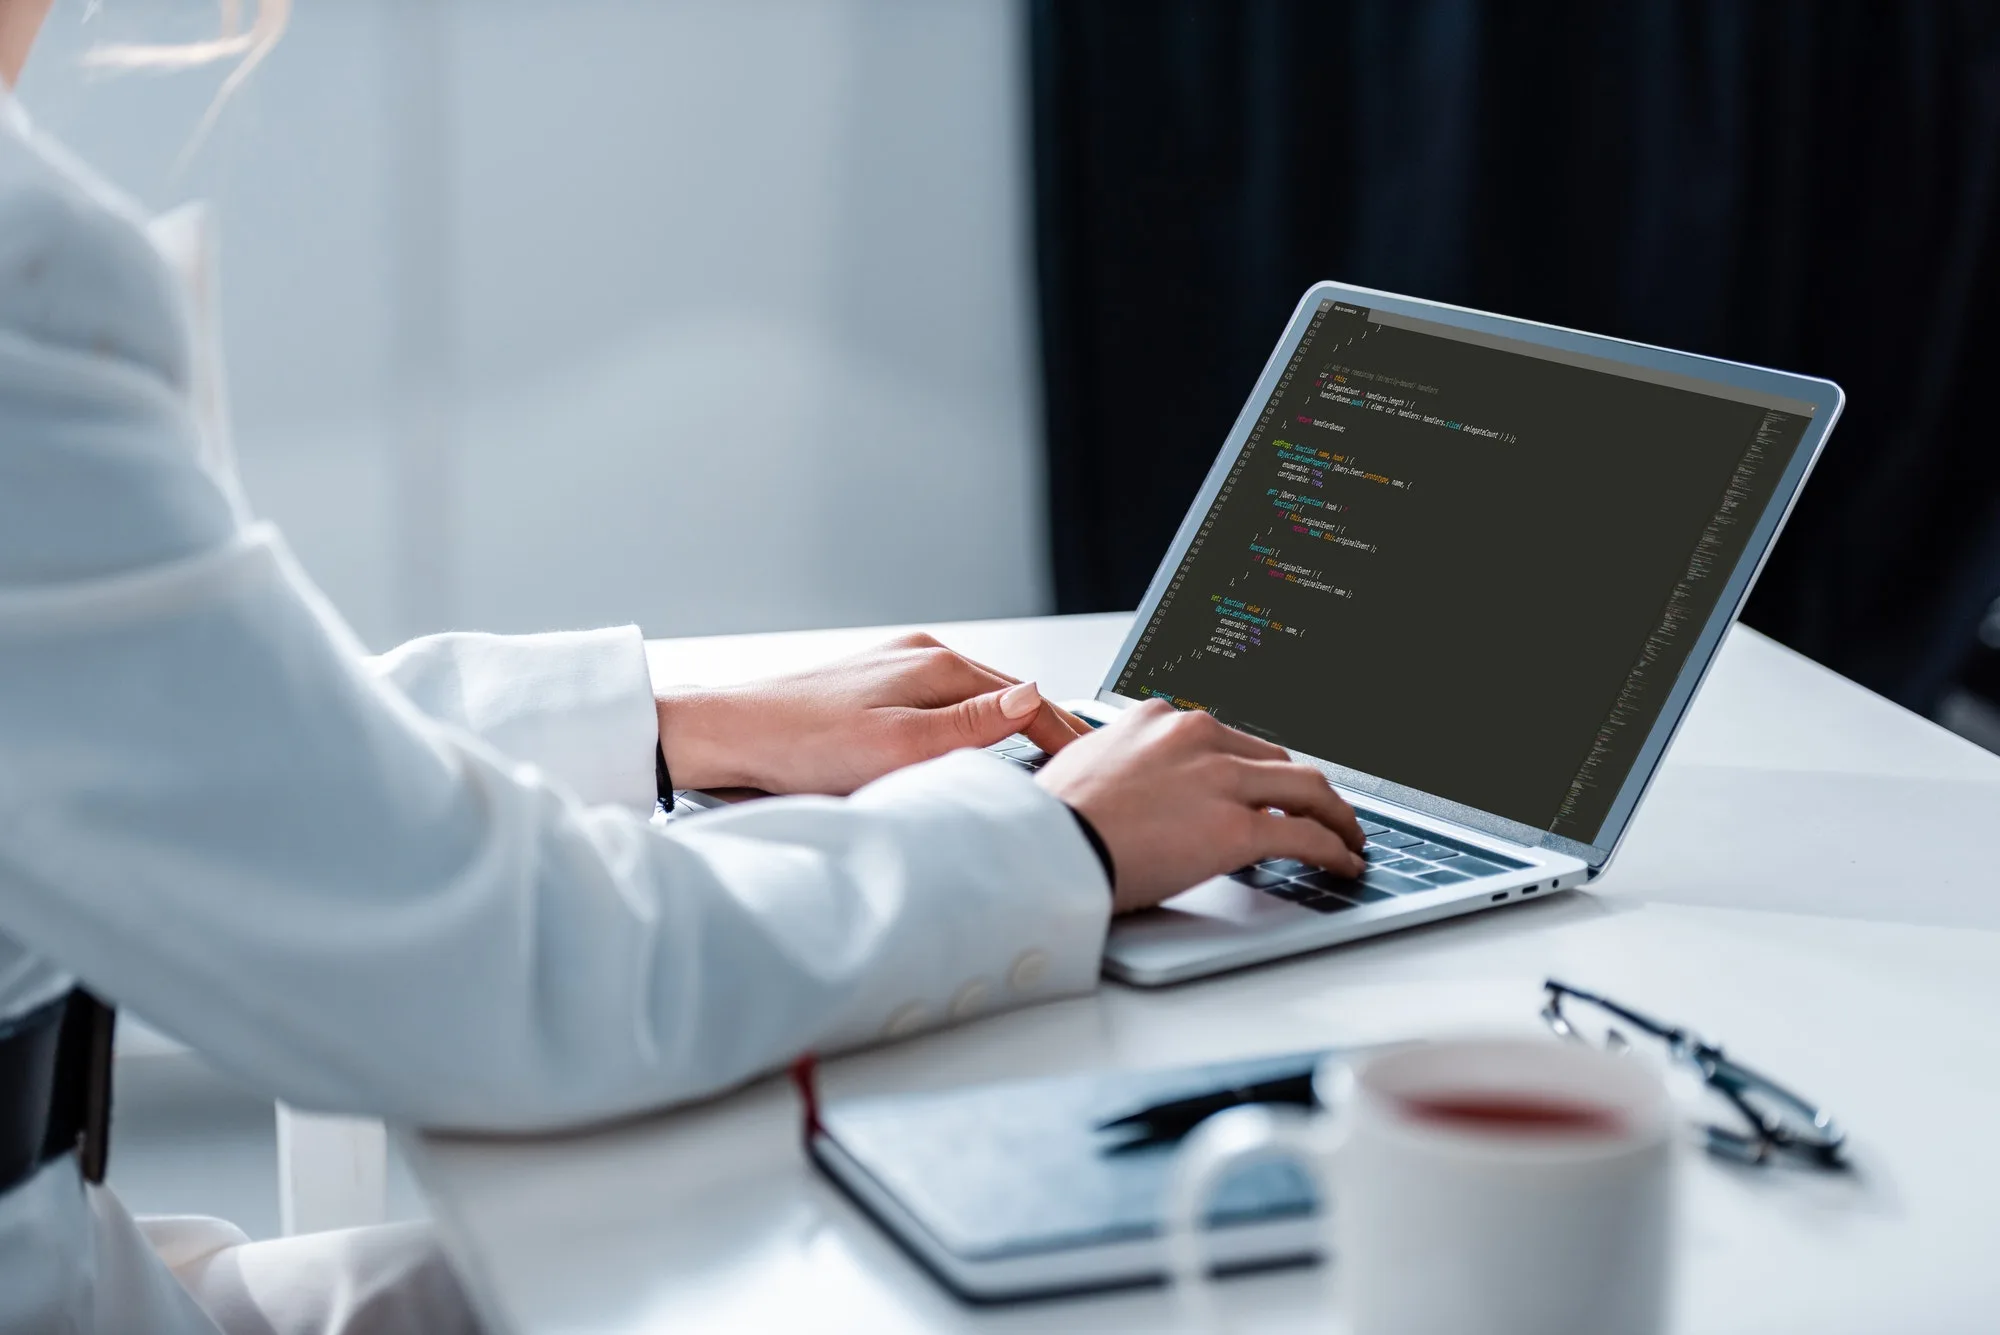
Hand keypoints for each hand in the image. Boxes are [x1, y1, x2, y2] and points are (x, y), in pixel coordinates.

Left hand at [656, 632, 1091, 794]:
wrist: (726, 738)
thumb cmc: (800, 743)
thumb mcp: (900, 744)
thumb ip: (973, 724)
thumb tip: (1034, 698)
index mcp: (936, 665)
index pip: (1027, 699)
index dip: (1066, 735)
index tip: (1093, 765)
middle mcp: (919, 658)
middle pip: (1004, 697)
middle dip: (1044, 729)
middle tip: (1078, 768)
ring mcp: (894, 671)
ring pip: (973, 702)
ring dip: (1005, 730)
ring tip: (1037, 761)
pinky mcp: (871, 692)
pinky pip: (939, 709)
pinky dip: (967, 730)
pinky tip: (967, 751)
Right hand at [1035, 700, 1365, 913]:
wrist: (1040, 851)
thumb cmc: (1049, 823)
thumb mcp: (1086, 771)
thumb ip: (1127, 771)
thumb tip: (1138, 795)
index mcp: (1158, 718)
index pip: (1230, 739)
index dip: (1257, 769)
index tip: (1268, 787)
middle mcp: (1197, 736)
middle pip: (1277, 760)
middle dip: (1305, 790)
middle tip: (1321, 813)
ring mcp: (1220, 780)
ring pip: (1307, 789)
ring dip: (1336, 816)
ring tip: (1347, 839)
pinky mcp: (1236, 829)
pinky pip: (1303, 836)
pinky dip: (1334, 850)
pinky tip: (1344, 864)